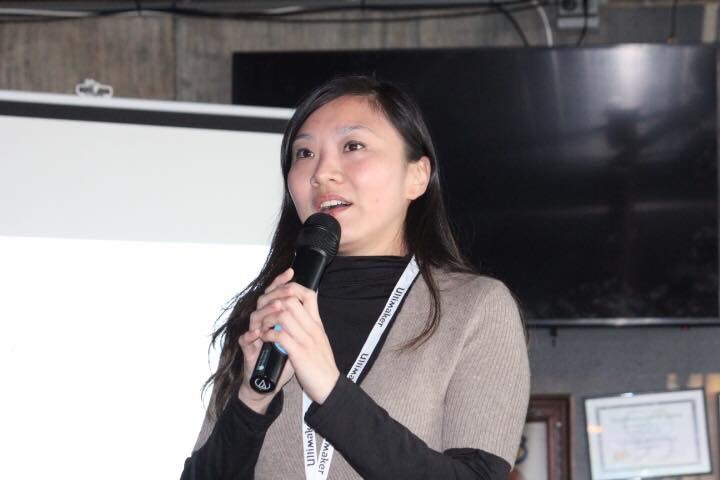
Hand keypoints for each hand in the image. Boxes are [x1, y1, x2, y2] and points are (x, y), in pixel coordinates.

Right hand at [237, 268, 295, 413]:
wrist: (269, 383)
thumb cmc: (284, 360)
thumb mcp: (296, 338)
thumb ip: (300, 321)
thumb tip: (311, 301)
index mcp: (274, 318)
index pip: (276, 295)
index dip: (281, 282)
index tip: (291, 272)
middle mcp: (262, 324)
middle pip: (263, 301)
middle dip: (274, 293)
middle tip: (286, 289)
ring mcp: (254, 337)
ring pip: (254, 318)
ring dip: (266, 312)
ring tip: (277, 308)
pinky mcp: (248, 351)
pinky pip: (245, 341)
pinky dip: (251, 336)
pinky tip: (259, 333)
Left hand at [256, 270, 339, 403]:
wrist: (330, 386)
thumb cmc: (322, 365)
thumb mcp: (319, 339)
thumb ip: (309, 325)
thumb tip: (299, 314)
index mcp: (317, 323)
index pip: (308, 294)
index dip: (291, 288)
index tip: (279, 293)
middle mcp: (312, 327)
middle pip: (291, 299)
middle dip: (272, 302)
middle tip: (264, 311)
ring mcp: (305, 339)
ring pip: (283, 314)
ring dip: (267, 318)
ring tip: (263, 326)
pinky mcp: (298, 353)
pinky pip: (279, 335)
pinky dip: (268, 334)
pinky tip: (264, 338)